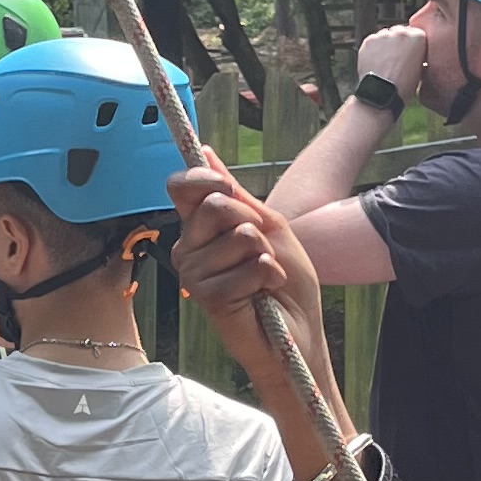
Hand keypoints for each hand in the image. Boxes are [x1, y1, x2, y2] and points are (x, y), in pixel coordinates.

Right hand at [168, 158, 329, 377]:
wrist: (299, 329)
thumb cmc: (286, 281)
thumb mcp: (268, 226)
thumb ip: (237, 194)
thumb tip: (206, 151)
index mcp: (201, 227)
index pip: (181, 187)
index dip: (203, 178)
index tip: (227, 187)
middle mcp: (189, 247)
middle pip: (214, 206)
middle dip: (253, 223)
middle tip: (261, 251)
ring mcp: (193, 272)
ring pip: (237, 236)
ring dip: (264, 255)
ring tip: (263, 277)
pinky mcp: (205, 296)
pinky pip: (244, 267)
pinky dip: (265, 277)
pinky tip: (263, 294)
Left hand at [355, 22, 426, 103]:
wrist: (383, 93)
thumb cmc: (403, 85)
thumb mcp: (421, 69)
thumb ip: (418, 54)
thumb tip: (412, 51)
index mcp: (418, 38)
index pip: (416, 34)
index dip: (411, 45)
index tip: (409, 53)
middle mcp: (401, 32)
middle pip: (399, 32)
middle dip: (398, 42)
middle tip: (396, 58)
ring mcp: (383, 35)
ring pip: (385, 36)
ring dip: (385, 45)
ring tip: (385, 62)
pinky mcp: (369, 40)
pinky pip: (373, 42)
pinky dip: (373, 49)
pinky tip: (376, 62)